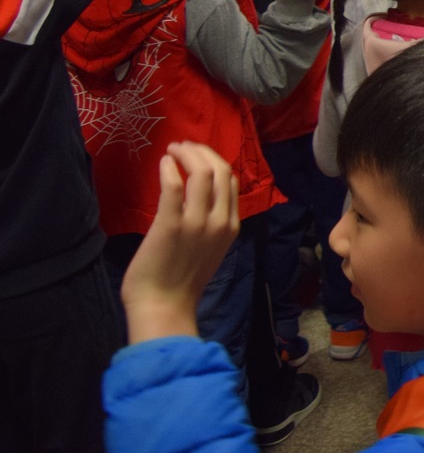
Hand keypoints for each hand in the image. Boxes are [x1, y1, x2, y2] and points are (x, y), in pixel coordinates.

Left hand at [120, 143, 238, 343]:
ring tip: (172, 149)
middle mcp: (220, 221)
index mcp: (231, 226)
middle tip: (183, 146)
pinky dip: (170, 168)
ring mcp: (196, 223)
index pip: (231, 182)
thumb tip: (200, 199)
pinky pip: (174, 186)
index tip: (197, 155)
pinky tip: (163, 163)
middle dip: (202, 151)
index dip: (215, 161)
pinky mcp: (171, 225)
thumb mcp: (211, 249)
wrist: (164, 307)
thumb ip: (211, 224)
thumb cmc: (182, 282)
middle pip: (220, 171)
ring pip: (202, 172)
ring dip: (187, 154)